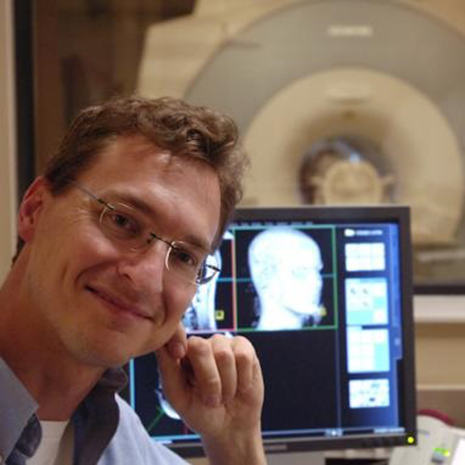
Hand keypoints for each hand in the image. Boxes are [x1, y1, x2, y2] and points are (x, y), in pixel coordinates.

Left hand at [156, 331, 265, 464]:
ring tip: (226, 395)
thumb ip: (168, 369)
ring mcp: (223, 343)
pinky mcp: (244, 347)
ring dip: (227, 385)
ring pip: (224, 355)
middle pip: (201, 348)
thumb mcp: (179, 397)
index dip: (179, 346)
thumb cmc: (201, 412)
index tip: (183, 366)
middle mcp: (201, 343)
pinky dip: (243, 379)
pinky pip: (244, 356)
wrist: (231, 427)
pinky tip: (241, 386)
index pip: (176, 339)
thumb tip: (159, 344)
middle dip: (209, 381)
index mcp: (181, 353)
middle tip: (212, 399)